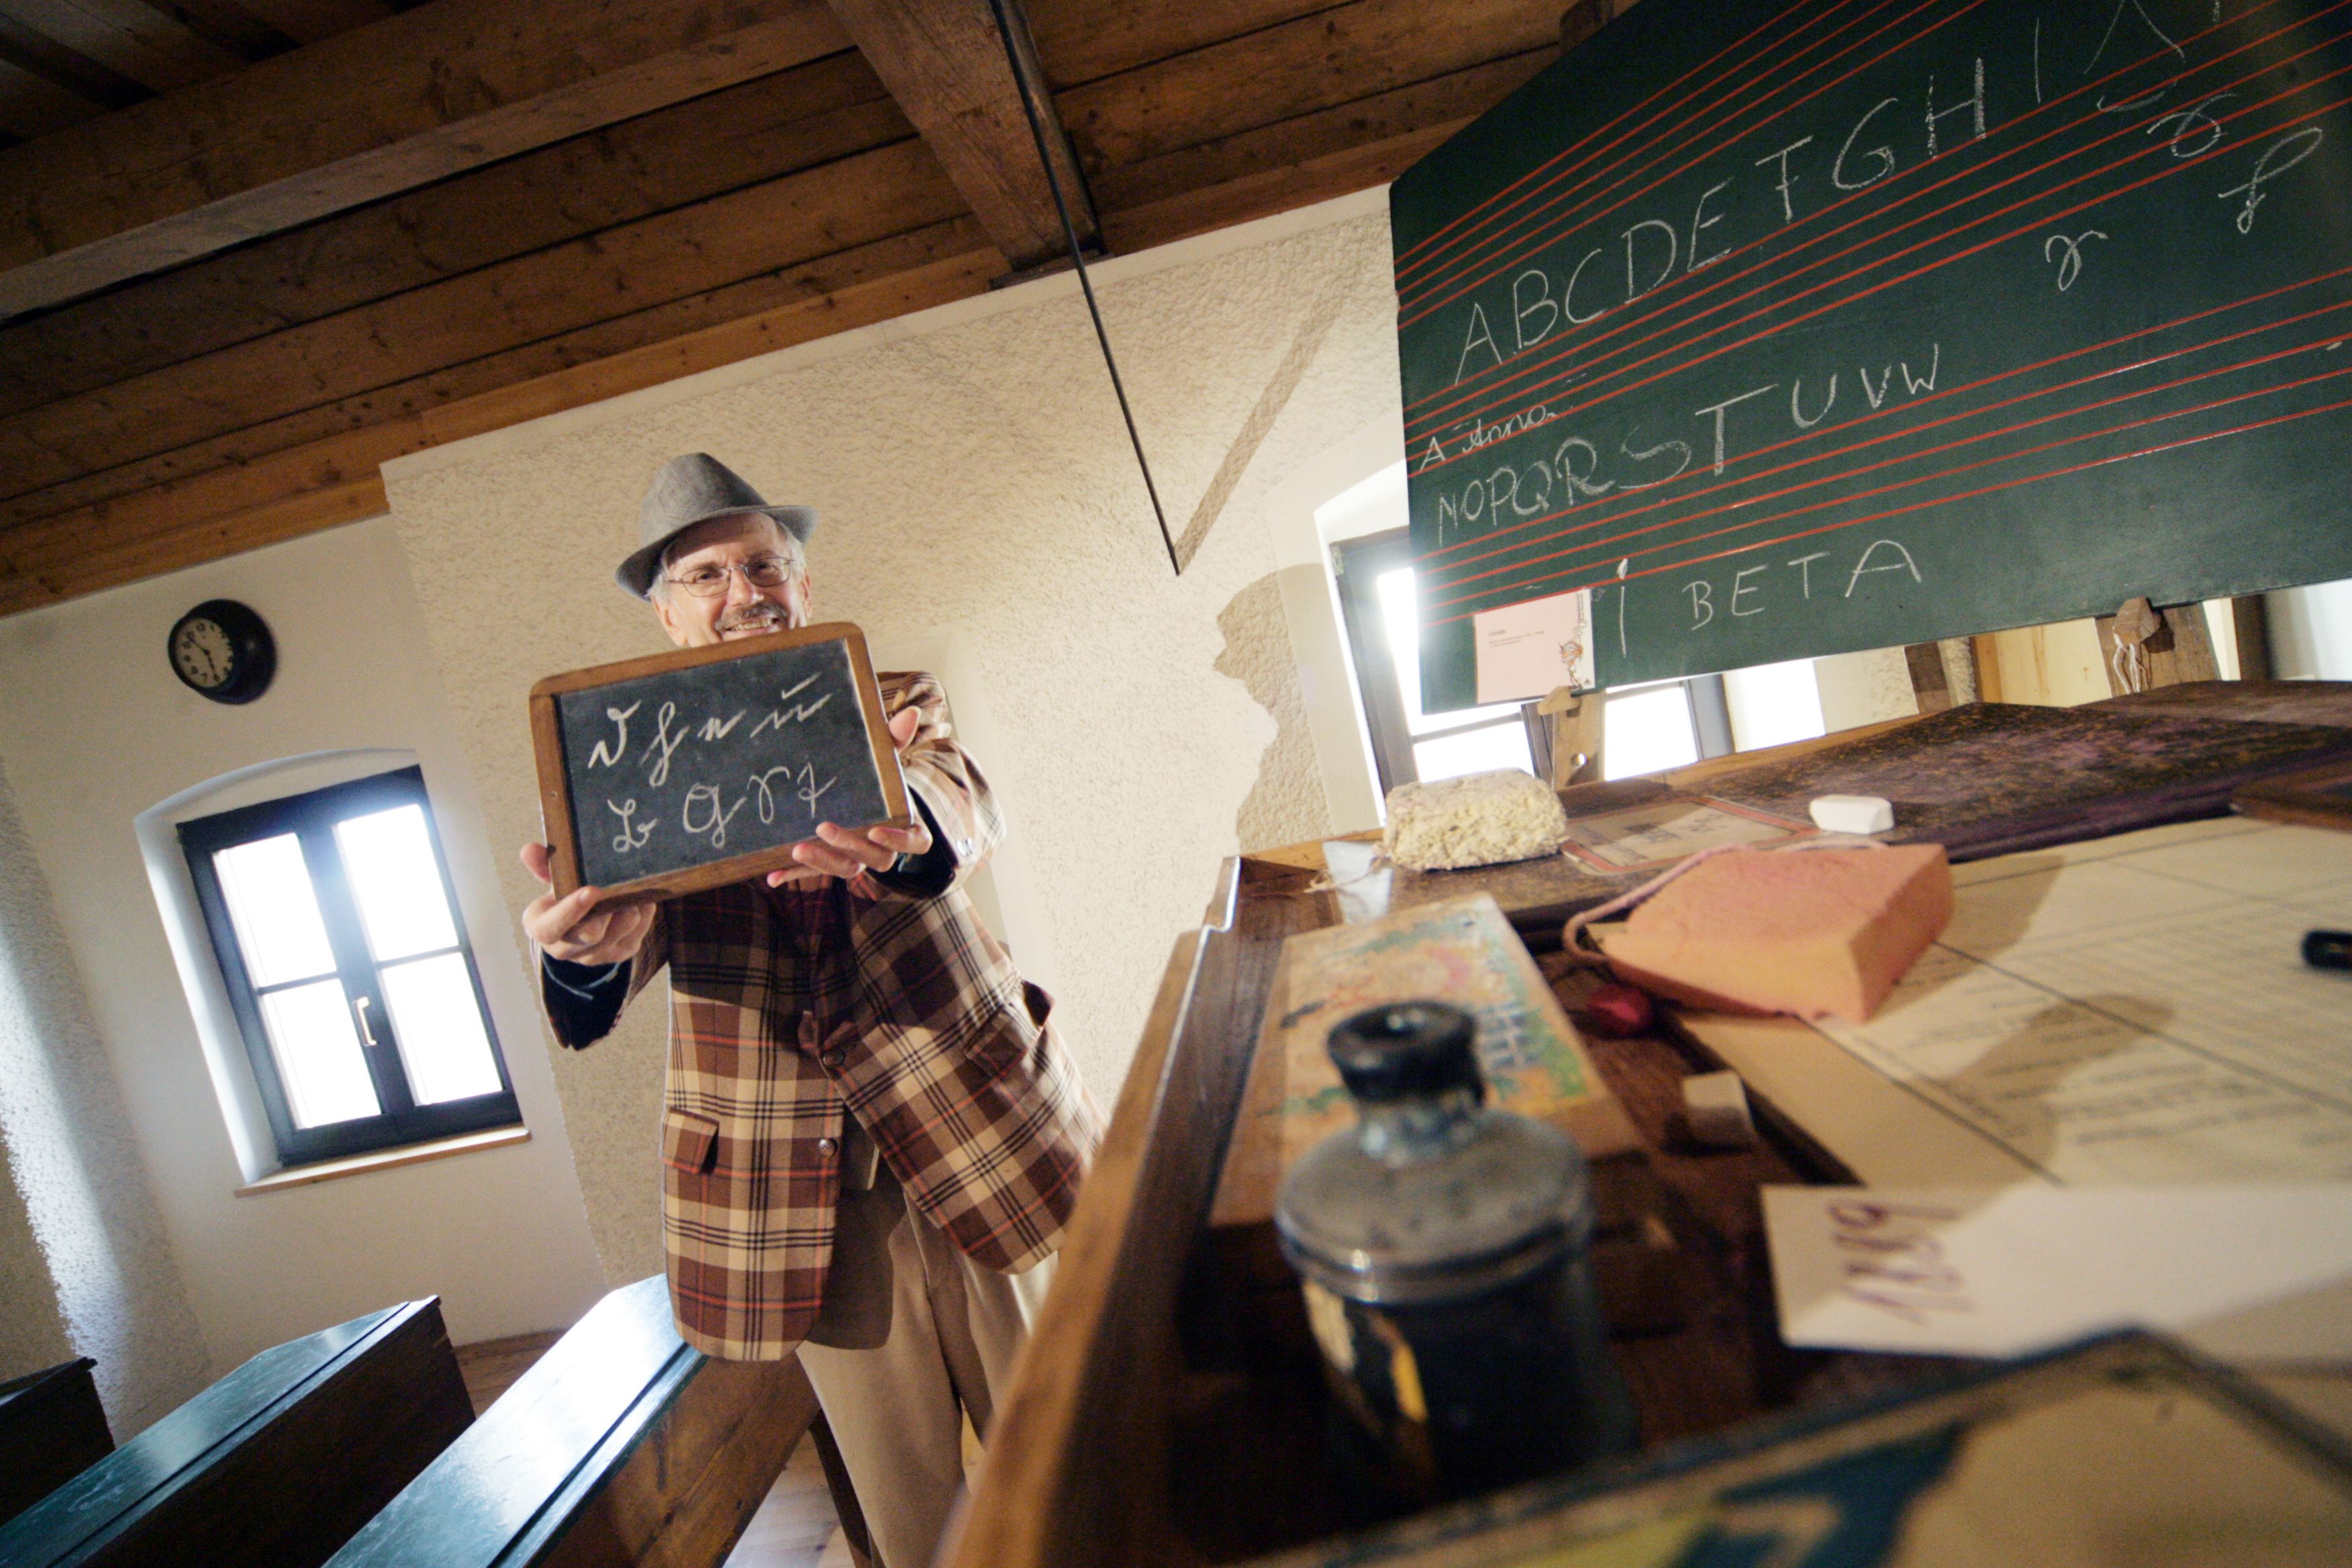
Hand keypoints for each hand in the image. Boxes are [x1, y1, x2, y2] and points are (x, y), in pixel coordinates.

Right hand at [520, 842, 656, 963]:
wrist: (584, 918)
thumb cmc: (565, 894)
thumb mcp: (554, 879)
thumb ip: (543, 865)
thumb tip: (529, 849)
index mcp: (542, 928)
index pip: (550, 928)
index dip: (570, 911)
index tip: (591, 890)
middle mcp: (564, 949)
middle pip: (589, 935)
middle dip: (607, 912)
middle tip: (620, 890)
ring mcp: (593, 956)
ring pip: (616, 936)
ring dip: (628, 912)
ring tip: (632, 891)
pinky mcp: (619, 954)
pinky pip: (635, 937)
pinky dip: (642, 917)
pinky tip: (642, 900)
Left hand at [766, 707, 935, 891]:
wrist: (863, 797)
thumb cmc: (879, 779)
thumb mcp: (887, 757)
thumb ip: (896, 739)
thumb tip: (910, 713)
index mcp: (906, 827)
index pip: (913, 842)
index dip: (897, 840)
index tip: (876, 830)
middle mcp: (882, 848)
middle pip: (874, 858)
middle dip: (848, 845)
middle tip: (823, 827)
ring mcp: (856, 859)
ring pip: (846, 869)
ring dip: (821, 863)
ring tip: (797, 849)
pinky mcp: (829, 863)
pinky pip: (813, 875)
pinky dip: (793, 875)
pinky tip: (771, 876)